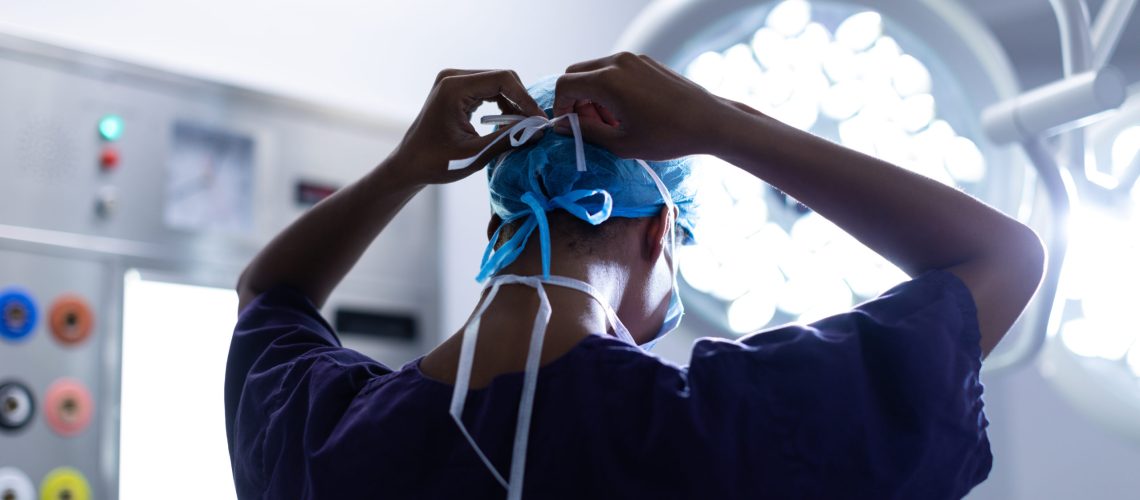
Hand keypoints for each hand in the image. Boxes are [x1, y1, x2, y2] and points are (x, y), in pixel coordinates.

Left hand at [388, 69, 544, 186]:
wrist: (409, 165)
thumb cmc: (436, 163)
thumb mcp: (475, 154)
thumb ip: (508, 139)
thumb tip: (538, 130)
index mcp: (454, 88)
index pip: (502, 79)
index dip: (525, 98)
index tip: (540, 119)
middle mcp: (453, 77)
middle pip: (501, 78)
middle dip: (521, 100)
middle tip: (536, 124)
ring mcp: (454, 81)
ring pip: (497, 83)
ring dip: (514, 103)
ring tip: (525, 126)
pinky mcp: (456, 89)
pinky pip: (488, 89)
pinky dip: (502, 104)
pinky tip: (509, 122)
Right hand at [553, 52, 745, 159]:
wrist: (710, 122)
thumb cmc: (667, 136)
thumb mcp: (620, 143)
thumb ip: (585, 132)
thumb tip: (561, 126)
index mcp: (608, 80)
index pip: (565, 86)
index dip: (559, 108)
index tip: (568, 127)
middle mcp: (618, 62)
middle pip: (577, 74)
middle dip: (576, 100)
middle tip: (589, 126)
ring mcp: (635, 59)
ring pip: (596, 72)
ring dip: (593, 95)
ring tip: (610, 123)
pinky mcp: (647, 62)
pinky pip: (616, 71)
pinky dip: (610, 89)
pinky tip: (626, 113)